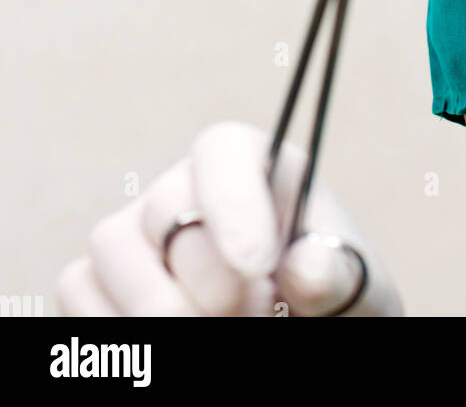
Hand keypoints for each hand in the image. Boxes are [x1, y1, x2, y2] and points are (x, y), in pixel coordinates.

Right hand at [55, 121, 403, 317]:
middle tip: (256, 315)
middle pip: (165, 210)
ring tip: (222, 333)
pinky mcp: (98, 280)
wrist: (305, 335)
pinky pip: (78, 291)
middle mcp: (187, 187)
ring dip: (164, 310)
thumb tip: (310, 267)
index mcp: (256, 166)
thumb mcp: (355, 289)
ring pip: (113, 249)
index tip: (259, 268)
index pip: (223, 150)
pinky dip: (118, 328)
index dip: (232, 202)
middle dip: (209, 282)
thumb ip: (335, 276)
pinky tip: (168, 347)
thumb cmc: (331, 304)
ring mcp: (136, 233)